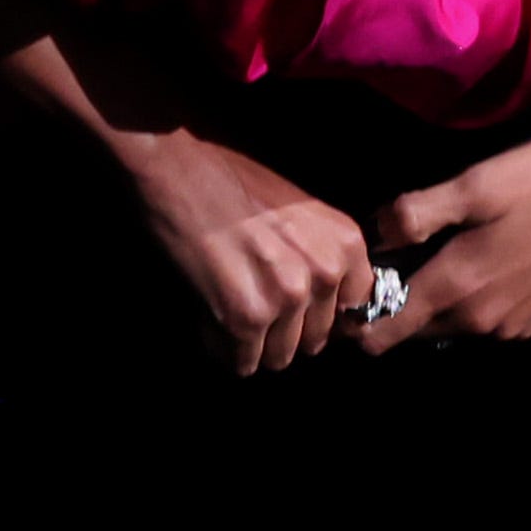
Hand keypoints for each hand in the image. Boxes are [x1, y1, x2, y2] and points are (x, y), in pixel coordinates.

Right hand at [113, 132, 379, 376]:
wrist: (178, 168)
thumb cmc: (231, 180)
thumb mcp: (300, 211)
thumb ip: (321, 255)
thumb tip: (323, 309)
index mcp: (346, 244)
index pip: (353, 309)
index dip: (319, 312)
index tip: (294, 307)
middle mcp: (326, 273)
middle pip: (314, 339)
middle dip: (284, 332)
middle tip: (252, 309)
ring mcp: (287, 297)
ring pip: (279, 357)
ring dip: (254, 345)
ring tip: (229, 315)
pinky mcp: (246, 316)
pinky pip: (242, 362)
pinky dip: (224, 350)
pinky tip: (211, 321)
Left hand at [365, 128, 530, 353]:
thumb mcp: (472, 186)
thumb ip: (414, 215)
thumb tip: (371, 236)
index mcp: (457, 290)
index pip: (382, 335)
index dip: (353, 320)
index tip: (344, 288)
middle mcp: (480, 321)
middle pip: (412, 331)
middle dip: (389, 306)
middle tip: (382, 259)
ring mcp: (511, 324)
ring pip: (445, 326)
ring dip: (427, 301)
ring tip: (421, 255)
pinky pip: (479, 320)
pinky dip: (462, 300)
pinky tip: (469, 259)